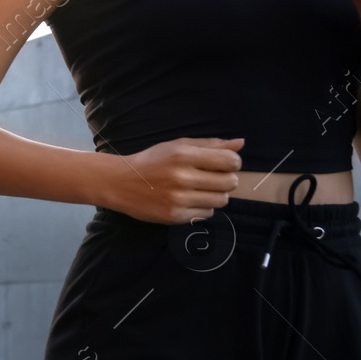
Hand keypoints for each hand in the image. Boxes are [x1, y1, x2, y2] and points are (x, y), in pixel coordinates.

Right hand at [100, 137, 242, 223]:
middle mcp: (182, 176)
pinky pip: (207, 214)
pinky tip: (187, 201)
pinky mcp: (175, 216)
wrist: (120, 182)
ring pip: (222, 200)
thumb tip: (241, 143)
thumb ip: (210, 145)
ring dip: (215, 195)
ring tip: (199, 190)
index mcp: (183, 155)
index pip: (230, 161)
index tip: (222, 164)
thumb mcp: (177, 146)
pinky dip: (202, 208)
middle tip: (209, 179)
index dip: (232, 163)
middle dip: (225, 180)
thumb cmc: (152, 161)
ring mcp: (178, 198)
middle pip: (230, 182)